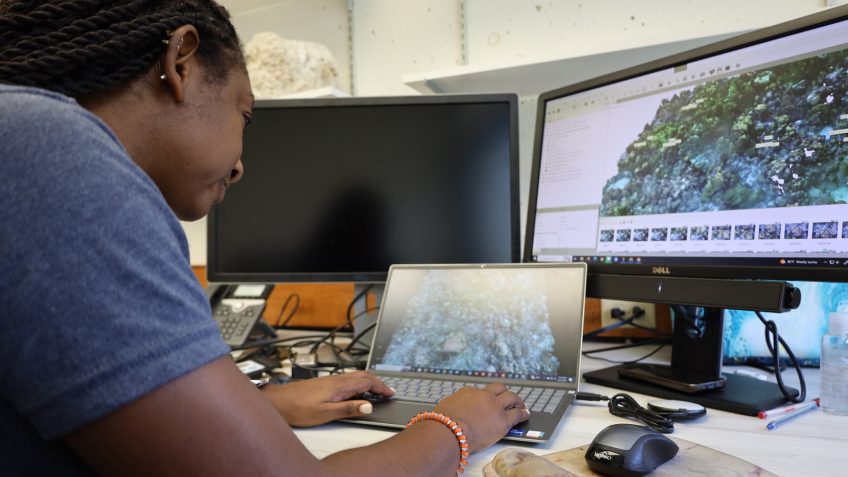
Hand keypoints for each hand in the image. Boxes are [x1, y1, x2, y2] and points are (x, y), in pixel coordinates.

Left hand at [261, 371, 394, 426]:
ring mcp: (330, 380)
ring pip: (355, 376)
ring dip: (368, 382)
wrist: (279, 402)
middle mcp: (336, 380)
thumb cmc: (298, 408)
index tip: (390, 394)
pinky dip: (358, 384)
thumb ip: (348, 409)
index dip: (381, 387)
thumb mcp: (325, 413)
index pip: (367, 382)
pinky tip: (356, 392)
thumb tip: (368, 406)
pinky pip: (347, 379)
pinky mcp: (325, 383)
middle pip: (363, 376)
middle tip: (387, 392)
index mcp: (339, 386)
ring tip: (376, 392)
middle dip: (378, 382)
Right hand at [434, 383, 528, 451]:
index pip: (480, 392)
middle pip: (499, 389)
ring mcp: (495, 406)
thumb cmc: (442, 423)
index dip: (485, 397)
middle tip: (509, 398)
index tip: (487, 401)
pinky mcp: (503, 420)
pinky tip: (525, 414)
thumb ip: (453, 407)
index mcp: (468, 392)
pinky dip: (523, 413)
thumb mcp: (445, 408)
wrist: (450, 431)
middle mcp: (484, 395)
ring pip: (511, 397)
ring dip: (517, 401)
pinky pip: (518, 414)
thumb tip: (450, 411)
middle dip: (505, 393)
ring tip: (521, 405)